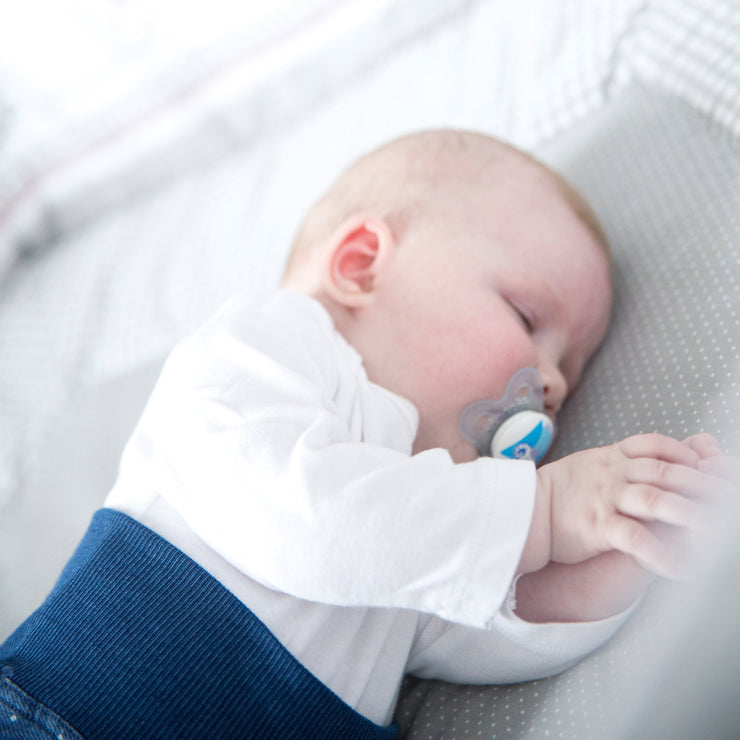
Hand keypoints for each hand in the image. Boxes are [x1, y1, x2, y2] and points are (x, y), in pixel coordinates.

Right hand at [537, 433, 728, 577]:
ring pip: (657, 501)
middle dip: (702, 486)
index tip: (705, 466)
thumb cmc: (558, 493)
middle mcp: (611, 473)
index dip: (684, 454)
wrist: (522, 512)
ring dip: (692, 516)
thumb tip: (653, 460)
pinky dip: (662, 553)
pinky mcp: (597, 526)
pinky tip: (682, 568)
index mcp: (609, 457)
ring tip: (718, 536)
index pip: (654, 445)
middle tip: (728, 502)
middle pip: (666, 472)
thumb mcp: (590, 464)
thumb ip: (621, 460)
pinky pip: (635, 538)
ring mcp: (605, 498)